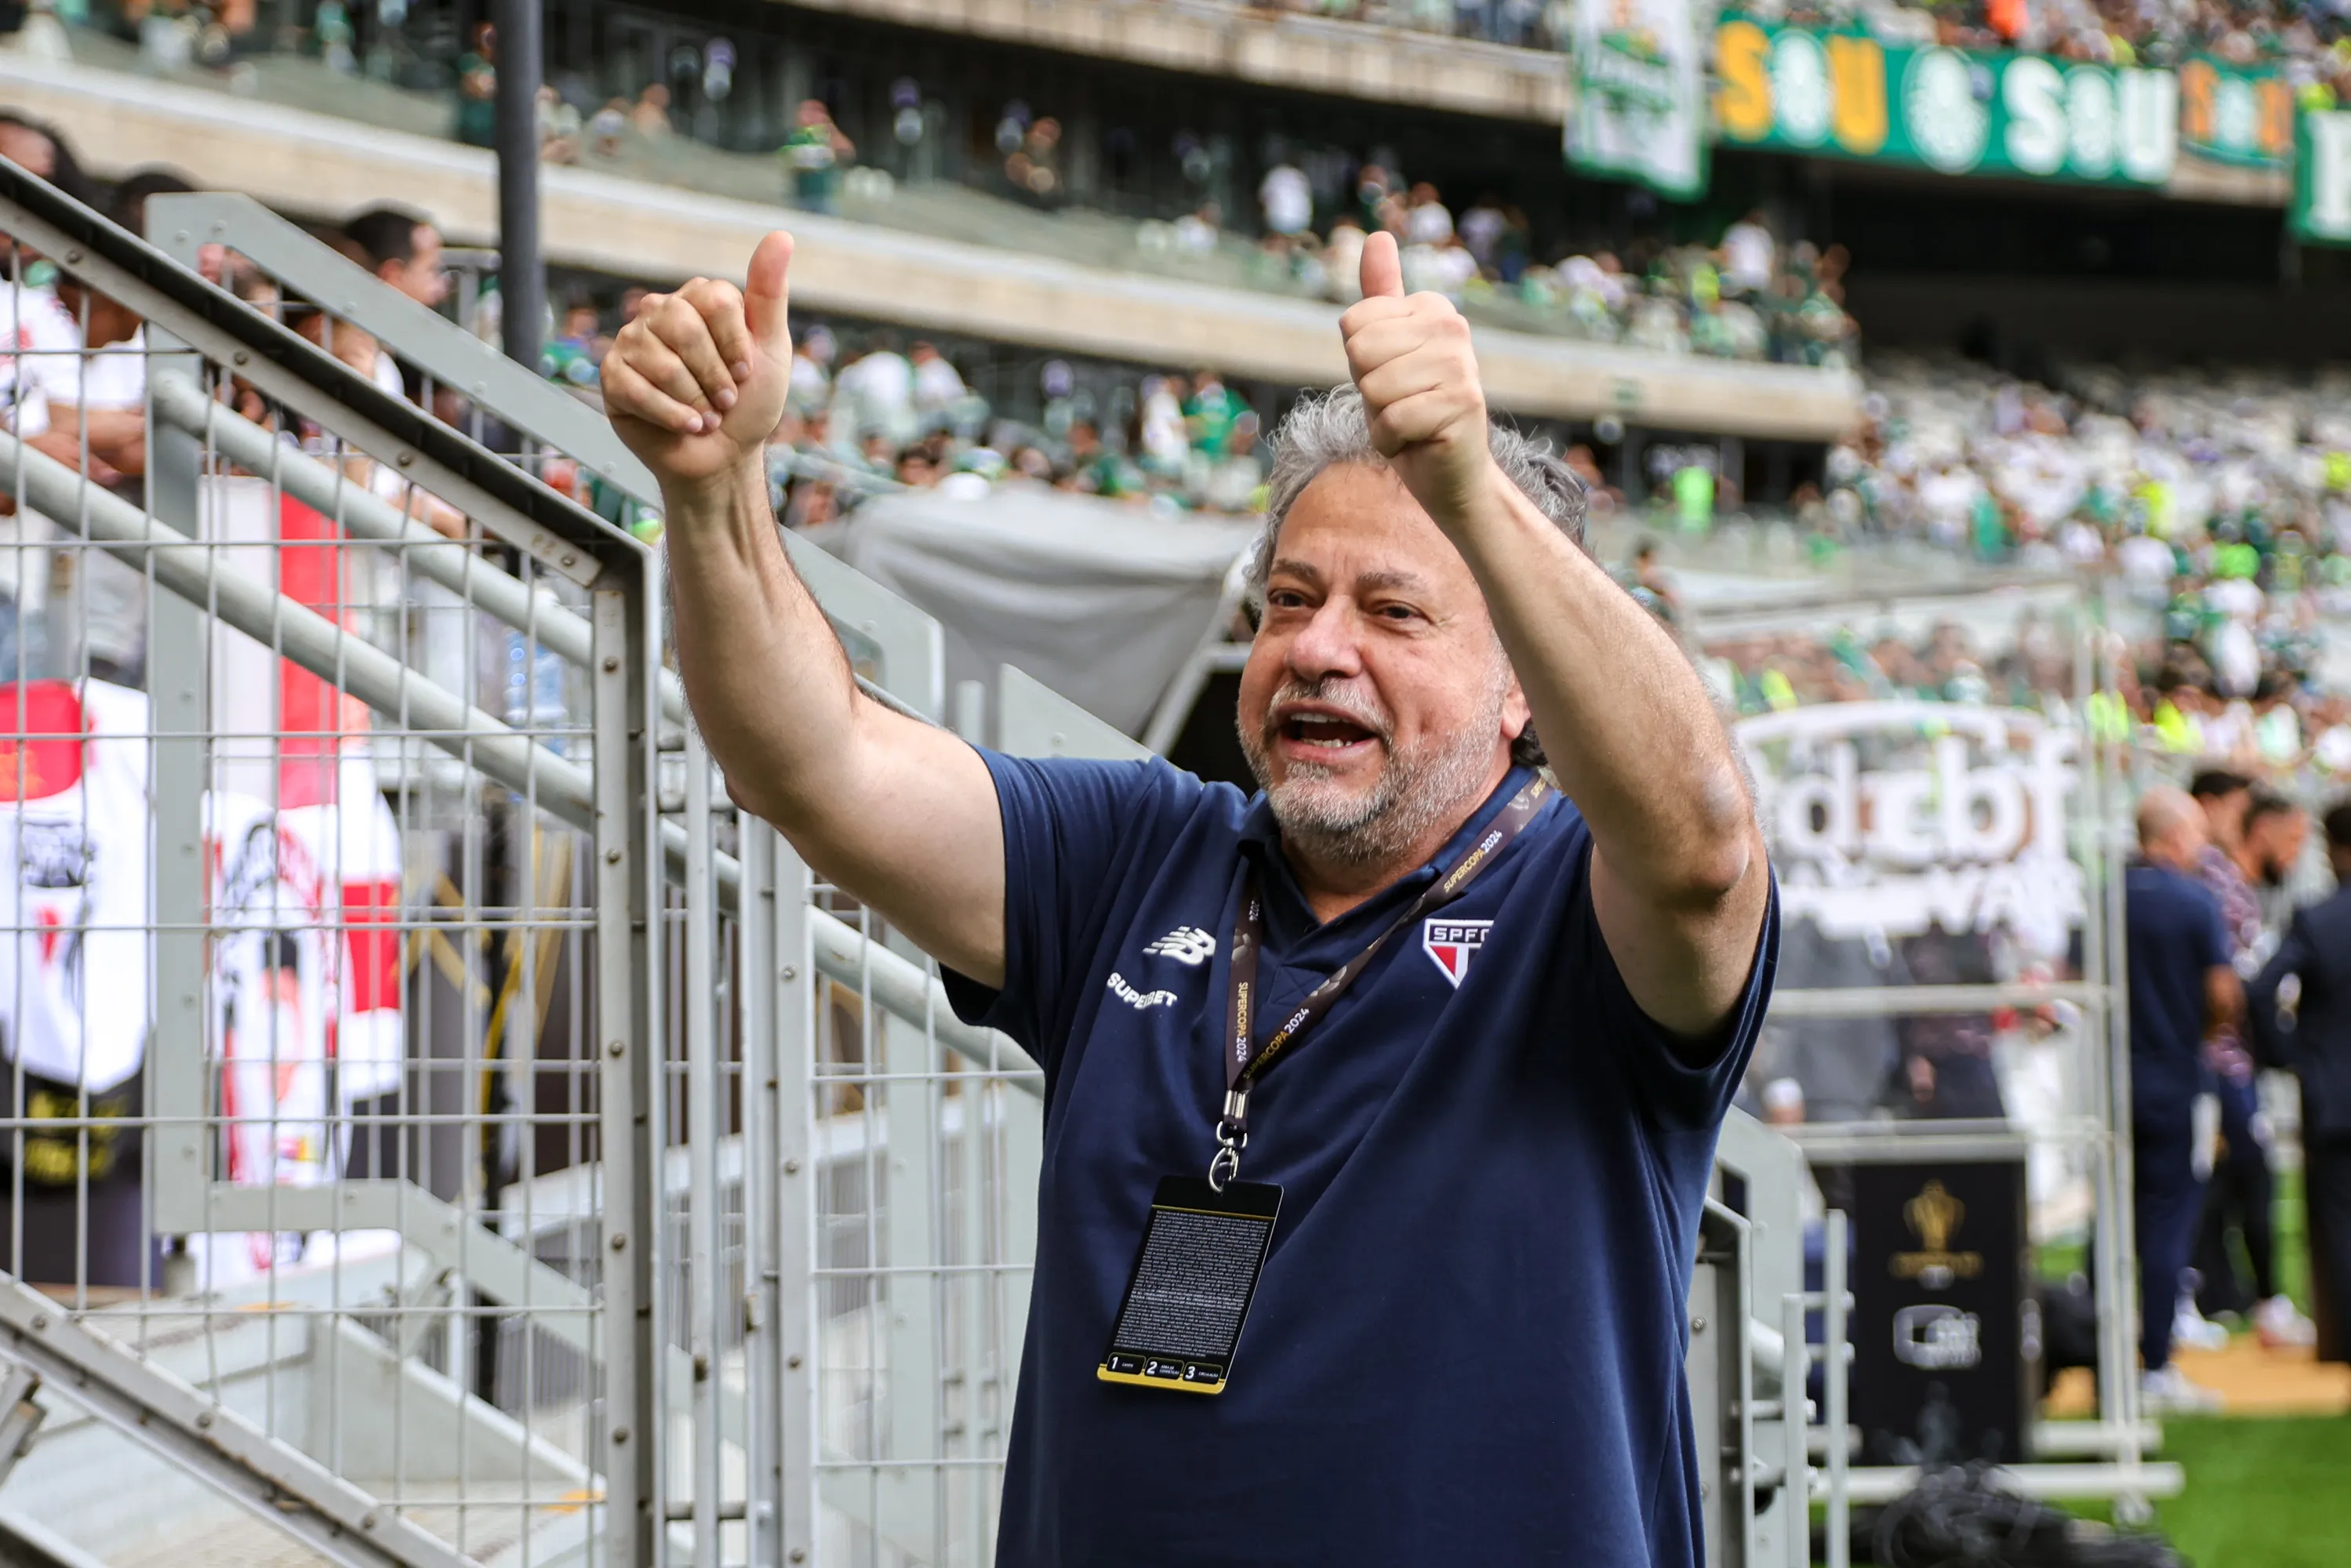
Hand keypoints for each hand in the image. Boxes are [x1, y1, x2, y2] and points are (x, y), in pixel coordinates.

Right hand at [602, 231, 794, 494]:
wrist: (724, 457)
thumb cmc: (748, 403)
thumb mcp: (771, 349)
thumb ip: (770, 293)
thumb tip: (782, 235)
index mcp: (697, 299)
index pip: (714, 298)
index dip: (735, 344)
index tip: (746, 372)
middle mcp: (660, 312)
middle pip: (684, 327)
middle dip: (714, 376)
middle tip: (725, 401)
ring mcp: (632, 343)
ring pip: (662, 362)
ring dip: (695, 400)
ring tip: (706, 416)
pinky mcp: (613, 377)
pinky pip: (636, 389)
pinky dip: (671, 415)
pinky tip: (686, 426)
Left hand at [1338, 230, 1493, 527]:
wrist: (1449, 474)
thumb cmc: (1411, 411)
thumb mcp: (1385, 351)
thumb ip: (1380, 296)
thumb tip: (1376, 236)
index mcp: (1431, 307)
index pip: (1353, 323)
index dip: (1360, 363)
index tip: (1391, 378)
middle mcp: (1451, 327)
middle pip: (1359, 351)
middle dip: (1368, 390)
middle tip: (1400, 404)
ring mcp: (1461, 364)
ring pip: (1374, 387)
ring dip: (1380, 419)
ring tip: (1410, 422)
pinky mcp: (1462, 403)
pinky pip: (1392, 419)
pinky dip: (1392, 442)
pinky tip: (1418, 441)